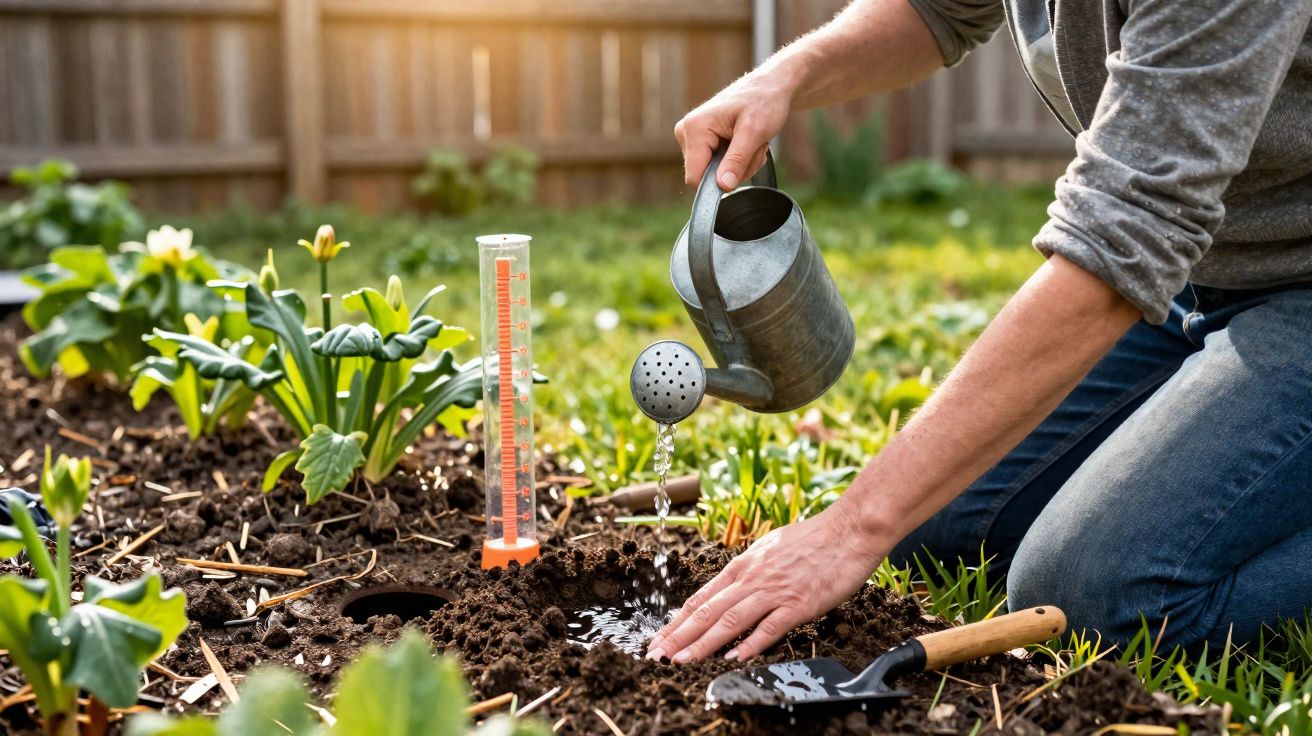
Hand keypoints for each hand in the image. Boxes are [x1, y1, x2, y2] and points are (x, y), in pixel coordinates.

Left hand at [645, 507, 886, 662]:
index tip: (660, 638)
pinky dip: (750, 644)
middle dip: (679, 636)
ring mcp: (774, 591)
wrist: (849, 531)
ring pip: (730, 620)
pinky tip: (732, 658)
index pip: (701, 597)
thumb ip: (750, 570)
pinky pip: (770, 627)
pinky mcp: (799, 603)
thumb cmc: (813, 539)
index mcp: (743, 565)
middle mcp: (752, 578)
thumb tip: (733, 586)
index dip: (678, 620)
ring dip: (702, 643)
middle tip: (656, 655)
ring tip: (681, 660)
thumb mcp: (770, 549)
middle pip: (707, 610)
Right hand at [674, 72, 793, 190]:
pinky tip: (747, 144)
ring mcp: (692, 137)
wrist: (769, 86)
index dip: (719, 183)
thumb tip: (723, 186)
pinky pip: (717, 166)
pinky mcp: (701, 141)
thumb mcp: (754, 133)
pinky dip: (738, 160)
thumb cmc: (763, 101)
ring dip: (741, 165)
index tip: (742, 168)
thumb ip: (737, 160)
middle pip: (706, 176)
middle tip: (754, 149)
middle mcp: (686, 132)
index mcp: (695, 128)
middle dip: (735, 170)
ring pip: (714, 174)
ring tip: (752, 143)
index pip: (695, 177)